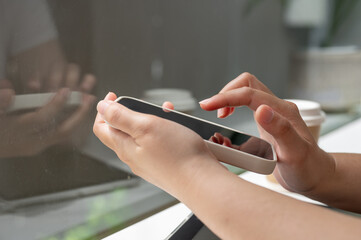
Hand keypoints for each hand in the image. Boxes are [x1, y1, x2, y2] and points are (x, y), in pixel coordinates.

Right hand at [0, 87, 94, 157]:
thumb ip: (0, 102)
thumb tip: (9, 91)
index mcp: (17, 132)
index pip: (41, 119)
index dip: (55, 105)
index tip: (65, 90)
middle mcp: (30, 142)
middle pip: (61, 131)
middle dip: (78, 114)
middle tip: (89, 98)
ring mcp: (36, 147)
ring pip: (63, 134)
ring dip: (78, 117)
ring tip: (88, 101)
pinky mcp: (39, 146)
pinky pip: (60, 135)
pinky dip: (72, 121)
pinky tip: (79, 109)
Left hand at [93, 93, 220, 194]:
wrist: (202, 181)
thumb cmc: (177, 155)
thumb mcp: (145, 126)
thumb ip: (120, 116)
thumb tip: (101, 107)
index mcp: (123, 146)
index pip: (101, 127)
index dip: (104, 110)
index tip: (114, 96)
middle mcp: (133, 157)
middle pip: (123, 130)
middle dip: (133, 112)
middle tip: (147, 105)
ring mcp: (149, 163)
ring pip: (143, 135)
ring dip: (152, 120)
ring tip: (169, 114)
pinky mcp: (163, 166)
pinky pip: (157, 144)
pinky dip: (164, 131)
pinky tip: (178, 128)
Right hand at [198, 72, 335, 196]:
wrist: (317, 175)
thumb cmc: (308, 168)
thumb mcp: (295, 153)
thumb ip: (280, 130)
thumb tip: (260, 109)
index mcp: (282, 111)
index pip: (248, 93)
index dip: (225, 97)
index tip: (206, 106)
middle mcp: (277, 107)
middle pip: (247, 83)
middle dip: (226, 93)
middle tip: (213, 111)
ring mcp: (273, 112)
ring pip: (247, 90)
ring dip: (229, 97)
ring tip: (220, 115)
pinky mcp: (269, 120)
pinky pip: (248, 102)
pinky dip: (234, 105)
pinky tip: (228, 120)